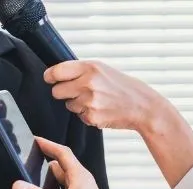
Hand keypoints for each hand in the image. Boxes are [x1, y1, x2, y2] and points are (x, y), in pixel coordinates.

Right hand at [11, 138, 147, 188]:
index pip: (62, 153)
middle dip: (43, 165)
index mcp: (80, 177)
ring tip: (31, 187)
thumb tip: (18, 185)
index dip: (47, 144)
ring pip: (61, 182)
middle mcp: (82, 183)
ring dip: (47, 183)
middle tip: (26, 165)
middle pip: (60, 167)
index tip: (33, 140)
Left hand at [44, 60, 167, 132]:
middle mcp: (88, 83)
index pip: (56, 72)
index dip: (50, 76)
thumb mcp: (102, 69)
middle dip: (63, 92)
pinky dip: (86, 114)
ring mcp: (89, 101)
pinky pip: (78, 116)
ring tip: (96, 100)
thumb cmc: (122, 86)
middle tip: (78, 91)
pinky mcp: (91, 116)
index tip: (50, 79)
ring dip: (77, 104)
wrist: (142, 106)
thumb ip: (80, 70)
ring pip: (67, 105)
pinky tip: (100, 109)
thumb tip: (56, 74)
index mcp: (90, 68)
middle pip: (56, 91)